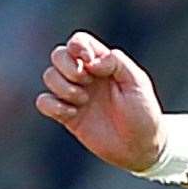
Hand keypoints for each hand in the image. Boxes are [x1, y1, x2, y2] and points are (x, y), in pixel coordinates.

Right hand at [36, 31, 164, 171]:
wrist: (141, 147)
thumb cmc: (144, 113)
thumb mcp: (138, 83)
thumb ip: (117, 63)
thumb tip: (92, 61)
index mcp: (103, 64)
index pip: (79, 41)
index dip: (77, 45)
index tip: (90, 63)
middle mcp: (87, 76)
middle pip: (58, 54)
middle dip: (67, 66)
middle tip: (86, 81)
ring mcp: (75, 95)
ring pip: (49, 76)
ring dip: (63, 86)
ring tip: (83, 100)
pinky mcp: (67, 115)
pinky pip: (43, 102)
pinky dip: (53, 105)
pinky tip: (72, 113)